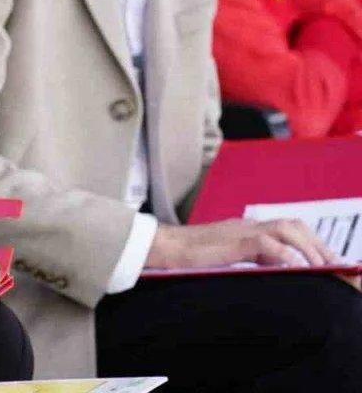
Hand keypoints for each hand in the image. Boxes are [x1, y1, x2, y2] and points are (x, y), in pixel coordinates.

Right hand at [146, 219, 338, 269]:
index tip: (326, 261)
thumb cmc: (185, 256)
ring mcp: (240, 231)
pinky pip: (267, 244)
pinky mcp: (233, 241)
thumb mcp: (223, 256)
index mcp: (246, 228)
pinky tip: (296, 268)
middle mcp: (247, 225)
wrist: (159, 247)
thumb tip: (274, 269)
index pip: (287, 228)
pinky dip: (287, 255)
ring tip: (320, 267)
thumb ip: (247, 258)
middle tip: (333, 265)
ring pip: (286, 230)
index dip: (310, 242)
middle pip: (294, 224)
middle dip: (317, 244)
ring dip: (307, 248)